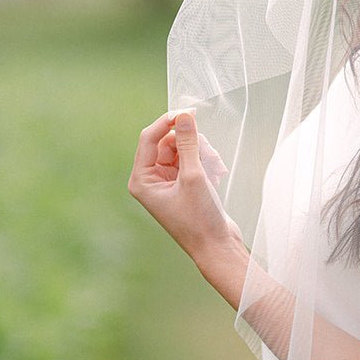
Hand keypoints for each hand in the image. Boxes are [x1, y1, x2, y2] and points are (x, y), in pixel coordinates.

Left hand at [127, 111, 240, 266]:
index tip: (189, 112)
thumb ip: (188, 143)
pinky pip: (192, 159)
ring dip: (201, 153)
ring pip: (183, 149)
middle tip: (209, 154)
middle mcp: (150, 180)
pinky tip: (218, 174)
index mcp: (142, 180)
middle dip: (191, 144)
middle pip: (168, 142)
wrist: (217, 247)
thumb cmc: (200, 219)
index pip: (149, 138)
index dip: (168, 122)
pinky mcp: (183, 184)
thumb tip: (184, 115)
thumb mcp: (194, 176)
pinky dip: (206, 162)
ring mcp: (167, 182)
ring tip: (216, 168)